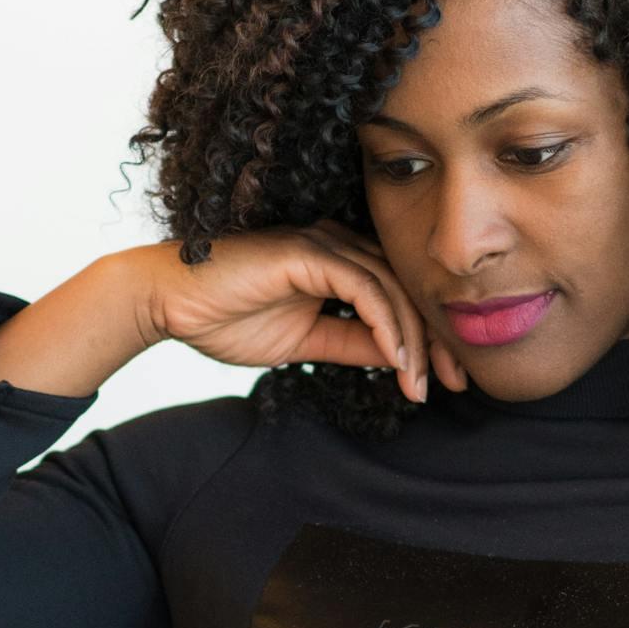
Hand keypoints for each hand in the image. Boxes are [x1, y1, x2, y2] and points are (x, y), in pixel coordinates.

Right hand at [136, 225, 469, 399]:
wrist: (169, 304)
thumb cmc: (226, 317)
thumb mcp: (305, 342)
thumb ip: (351, 345)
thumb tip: (399, 360)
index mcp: (338, 263)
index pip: (400, 296)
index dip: (428, 338)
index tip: (448, 380)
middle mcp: (338, 246)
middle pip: (407, 289)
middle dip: (437, 338)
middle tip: (460, 382)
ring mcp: (323, 244)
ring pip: (391, 288)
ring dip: (413, 339)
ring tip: (422, 383)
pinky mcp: (307, 252)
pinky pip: (363, 288)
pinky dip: (386, 325)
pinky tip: (397, 360)